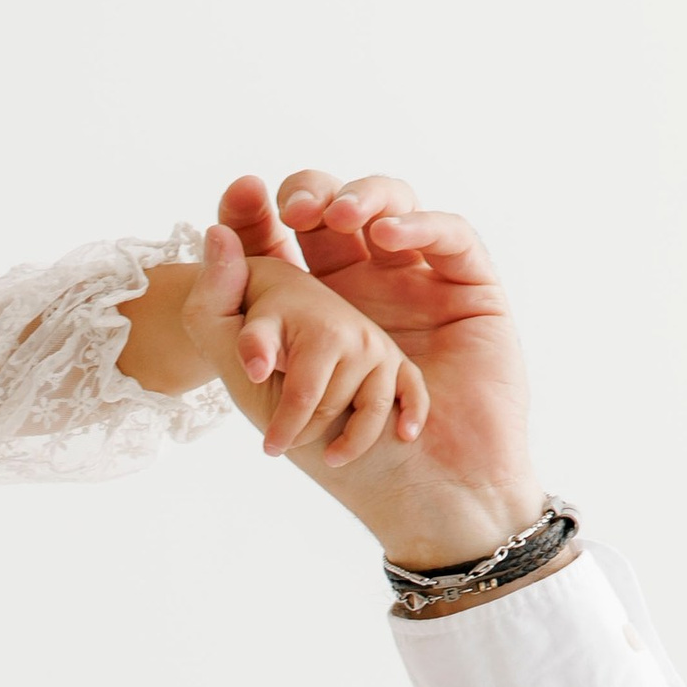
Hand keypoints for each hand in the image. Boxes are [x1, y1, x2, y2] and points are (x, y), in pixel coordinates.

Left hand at [196, 169, 542, 564]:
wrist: (415, 496)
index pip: (282, 231)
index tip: (243, 192)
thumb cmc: (333, 448)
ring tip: (337, 216)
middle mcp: (368, 280)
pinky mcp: (473, 289)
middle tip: (294, 207)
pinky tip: (390, 238)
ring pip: (397, 207)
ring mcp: (421, 280)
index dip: (260, 206)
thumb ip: (223, 316)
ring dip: (368, 198)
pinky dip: (424, 227)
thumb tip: (213, 232)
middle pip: (339, 206)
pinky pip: (455, 238)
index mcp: (312, 298)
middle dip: (314, 191)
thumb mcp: (258, 384)